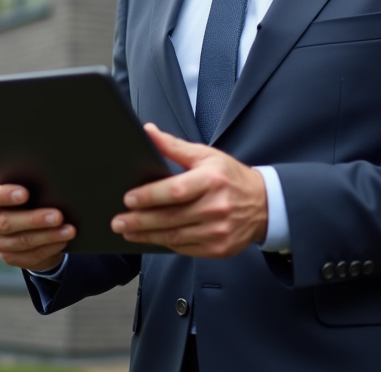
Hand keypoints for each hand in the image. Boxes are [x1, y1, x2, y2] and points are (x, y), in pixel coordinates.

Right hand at [0, 181, 74, 272]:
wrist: (31, 224)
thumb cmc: (32, 197)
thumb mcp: (29, 189)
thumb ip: (33, 186)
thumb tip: (53, 183)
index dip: (6, 195)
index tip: (25, 193)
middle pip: (8, 222)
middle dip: (35, 219)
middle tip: (58, 216)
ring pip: (23, 241)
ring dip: (49, 236)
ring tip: (69, 230)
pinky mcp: (9, 257)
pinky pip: (31, 255)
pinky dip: (50, 248)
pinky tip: (63, 241)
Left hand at [110, 124, 267, 257]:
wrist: (263, 204)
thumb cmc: (230, 177)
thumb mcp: (205, 155)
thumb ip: (174, 146)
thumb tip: (148, 132)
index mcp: (211, 180)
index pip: (175, 191)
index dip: (149, 196)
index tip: (128, 199)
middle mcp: (216, 207)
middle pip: (170, 218)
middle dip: (139, 221)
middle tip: (118, 221)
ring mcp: (218, 231)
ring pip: (174, 237)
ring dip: (147, 236)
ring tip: (128, 231)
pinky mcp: (219, 248)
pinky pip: (185, 248)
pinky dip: (166, 243)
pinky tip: (151, 238)